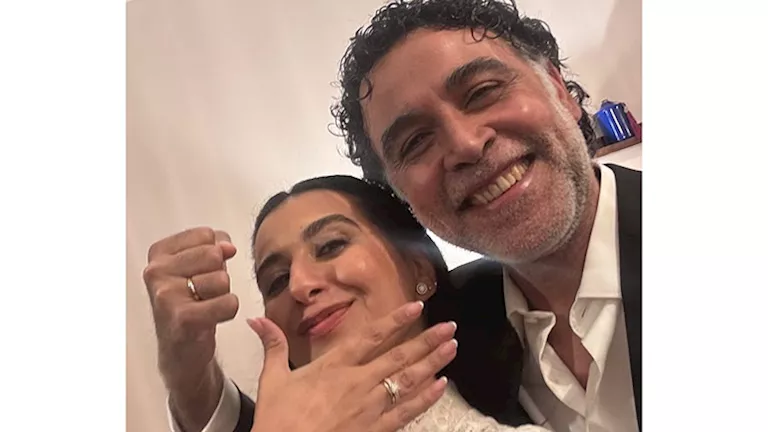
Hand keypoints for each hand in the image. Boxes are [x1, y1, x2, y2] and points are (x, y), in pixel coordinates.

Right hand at [142, 227, 238, 427]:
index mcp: (159, 253)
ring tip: (204, 305)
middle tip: (203, 293)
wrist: (181, 350)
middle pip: (214, 255)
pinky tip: (211, 318)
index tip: (198, 273)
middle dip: (218, 274)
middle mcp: (156, 271)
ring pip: (222, 278)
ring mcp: (166, 294)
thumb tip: (227, 247)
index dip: (214, 255)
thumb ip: (215, 245)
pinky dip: (228, 311)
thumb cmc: (192, 303)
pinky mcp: (182, 318)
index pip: (207, 235)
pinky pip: (228, 303)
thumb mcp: (201, 265)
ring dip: (222, 294)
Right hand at [248, 301, 457, 431]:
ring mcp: (369, 407)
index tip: (416, 307)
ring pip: (408, 381)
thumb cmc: (278, 420)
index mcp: (334, 367)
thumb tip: (256, 319)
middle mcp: (357, 382)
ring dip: (432, 363)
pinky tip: (440, 387)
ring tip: (452, 349)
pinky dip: (425, 398)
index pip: (370, 337)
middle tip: (450, 328)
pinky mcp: (375, 430)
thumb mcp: (271, 380)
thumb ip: (273, 346)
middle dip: (427, 341)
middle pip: (399, 357)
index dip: (395, 320)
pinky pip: (406, 412)